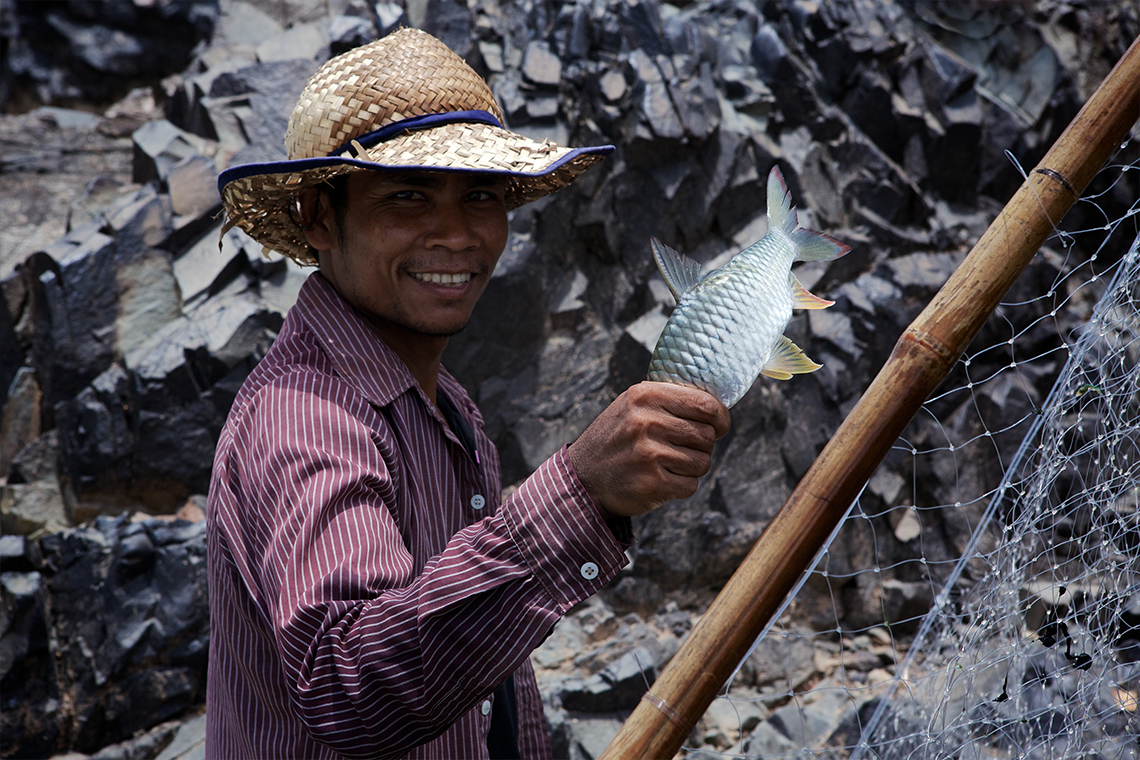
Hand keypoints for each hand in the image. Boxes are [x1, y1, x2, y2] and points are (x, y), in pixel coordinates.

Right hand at [568, 381, 730, 517]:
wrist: (583, 477)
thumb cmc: (615, 439)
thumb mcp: (632, 405)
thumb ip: (669, 399)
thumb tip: (716, 406)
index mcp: (645, 396)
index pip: (705, 405)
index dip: (720, 417)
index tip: (720, 425)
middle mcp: (646, 422)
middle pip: (707, 435)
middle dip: (703, 445)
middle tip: (684, 448)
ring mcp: (649, 454)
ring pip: (702, 462)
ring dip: (692, 467)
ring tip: (669, 464)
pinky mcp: (652, 484)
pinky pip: (691, 485)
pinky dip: (682, 485)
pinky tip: (662, 479)